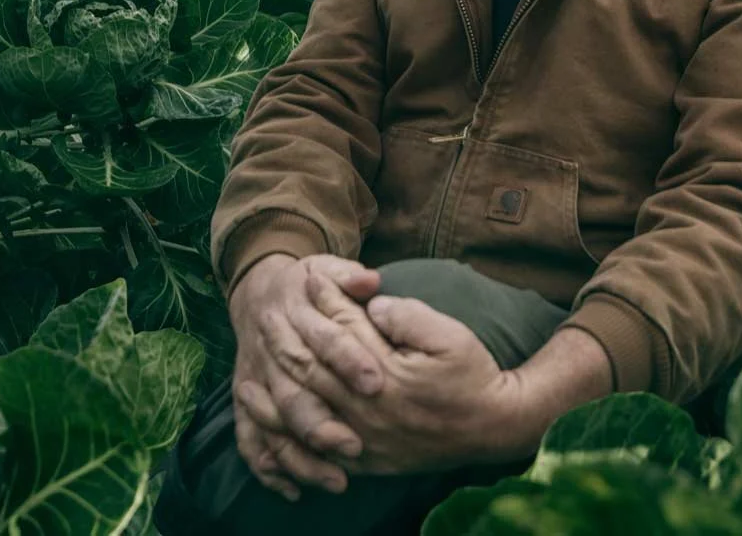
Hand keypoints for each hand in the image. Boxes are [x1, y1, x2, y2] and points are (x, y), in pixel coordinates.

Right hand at [227, 255, 383, 498]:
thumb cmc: (309, 286)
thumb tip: (371, 281)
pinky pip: (249, 436)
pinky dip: (267, 465)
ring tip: (337, 479)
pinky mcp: (246, 399)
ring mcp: (255, 377)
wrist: (259, 292)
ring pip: (271, 419)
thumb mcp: (327, 271)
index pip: (323, 337)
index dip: (347, 359)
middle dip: (321, 419)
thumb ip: (349, 277)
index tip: (374, 382)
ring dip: (300, 452)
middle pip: (292, 387)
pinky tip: (292, 490)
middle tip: (355, 446)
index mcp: (294, 313)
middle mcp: (271, 348)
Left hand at [251, 270, 517, 477]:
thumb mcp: (450, 334)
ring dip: (275, 396)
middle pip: (314, 371)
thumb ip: (407, 316)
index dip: (323, 302)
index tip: (306, 279)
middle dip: (287, 341)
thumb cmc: (473, 375)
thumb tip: (370, 305)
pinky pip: (318, 454)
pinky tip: (275, 430)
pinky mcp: (368, 462)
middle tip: (264, 317)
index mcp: (386, 374)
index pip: (341, 332)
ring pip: (307, 414)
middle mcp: (369, 409)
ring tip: (247, 380)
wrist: (494, 427)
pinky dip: (291, 442)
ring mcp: (366, 439)